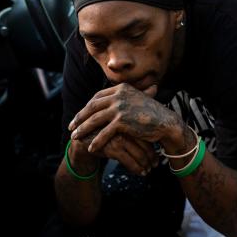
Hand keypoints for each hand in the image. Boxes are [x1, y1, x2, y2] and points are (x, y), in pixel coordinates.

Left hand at [68, 83, 183, 174]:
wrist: (166, 122)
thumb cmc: (153, 113)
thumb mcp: (137, 99)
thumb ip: (124, 97)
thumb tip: (112, 98)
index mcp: (121, 88)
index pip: (98, 97)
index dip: (87, 107)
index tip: (80, 115)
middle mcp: (119, 95)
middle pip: (93, 107)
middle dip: (80, 117)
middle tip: (71, 126)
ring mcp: (120, 107)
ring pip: (95, 119)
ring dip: (83, 129)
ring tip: (75, 137)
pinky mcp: (122, 121)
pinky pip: (105, 132)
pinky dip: (97, 141)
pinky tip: (92, 148)